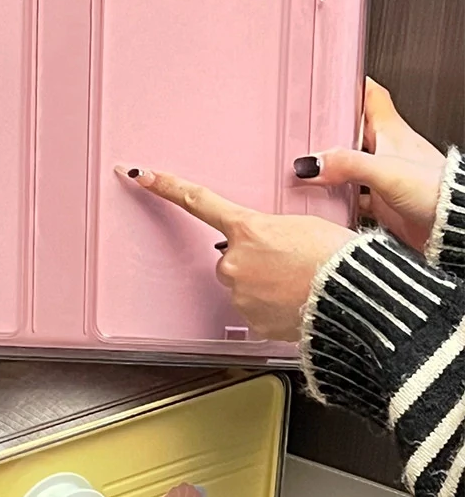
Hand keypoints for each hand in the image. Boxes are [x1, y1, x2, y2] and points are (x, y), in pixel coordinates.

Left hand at [118, 168, 354, 341]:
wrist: (356, 300)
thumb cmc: (339, 259)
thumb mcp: (304, 226)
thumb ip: (269, 233)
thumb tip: (264, 248)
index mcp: (247, 228)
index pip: (198, 201)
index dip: (166, 186)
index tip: (141, 174)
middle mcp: (235, 260)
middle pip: (232, 258)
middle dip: (254, 261)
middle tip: (290, 265)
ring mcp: (239, 293)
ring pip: (243, 286)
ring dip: (264, 286)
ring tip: (299, 286)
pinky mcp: (249, 321)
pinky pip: (254, 312)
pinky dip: (271, 309)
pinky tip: (295, 304)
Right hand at [293, 79, 444, 251]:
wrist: (450, 226)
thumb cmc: (436, 191)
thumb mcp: (386, 171)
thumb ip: (346, 164)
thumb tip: (310, 163)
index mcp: (391, 131)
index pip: (371, 95)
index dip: (353, 84)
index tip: (332, 80)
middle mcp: (387, 150)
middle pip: (354, 129)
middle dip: (331, 128)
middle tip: (307, 128)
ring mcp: (384, 176)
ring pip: (350, 162)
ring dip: (331, 165)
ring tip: (308, 166)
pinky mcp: (382, 201)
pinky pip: (352, 195)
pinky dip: (337, 196)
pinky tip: (325, 200)